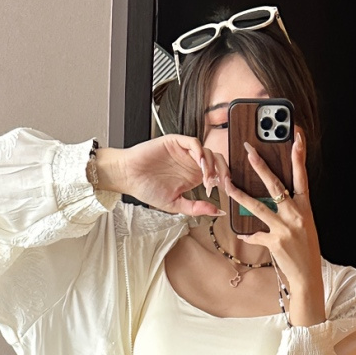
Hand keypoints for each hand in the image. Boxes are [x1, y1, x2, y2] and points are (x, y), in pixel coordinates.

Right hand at [94, 137, 221, 216]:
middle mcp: (191, 163)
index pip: (217, 174)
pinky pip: (194, 142)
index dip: (224, 182)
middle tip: (223, 184)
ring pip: (207, 152)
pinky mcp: (175, 142)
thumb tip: (218, 211)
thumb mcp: (175, 204)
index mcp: (193, 176)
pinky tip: (200, 164)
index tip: (227, 193)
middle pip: (217, 161)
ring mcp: (184, 152)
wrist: (128, 177)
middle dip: (224, 172)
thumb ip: (196, 207)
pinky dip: (200, 152)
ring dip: (211, 165)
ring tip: (207, 178)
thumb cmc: (147, 189)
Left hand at [222, 131, 325, 325]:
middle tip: (249, 151)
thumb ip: (290, 211)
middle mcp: (296, 215)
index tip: (296, 136)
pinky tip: (245, 234)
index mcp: (305, 208)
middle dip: (260, 166)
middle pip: (275, 185)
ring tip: (228, 184)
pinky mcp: (274, 241)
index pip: (302, 176)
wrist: (308, 276)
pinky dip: (249, 235)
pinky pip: (255, 234)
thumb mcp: (304, 226)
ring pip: (258, 206)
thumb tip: (272, 201)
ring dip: (240, 194)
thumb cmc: (306, 250)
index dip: (299, 156)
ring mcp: (285, 228)